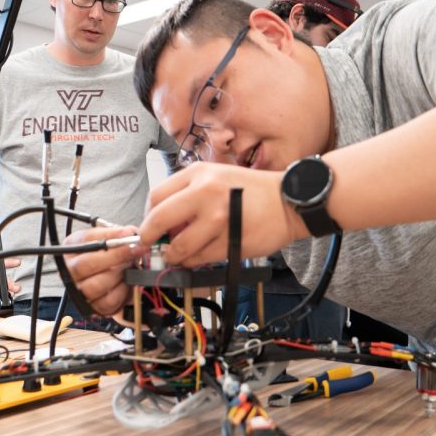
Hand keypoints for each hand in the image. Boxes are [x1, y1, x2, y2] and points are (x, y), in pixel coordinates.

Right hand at [65, 226, 140, 315]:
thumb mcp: (107, 240)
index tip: (128, 234)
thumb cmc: (105, 256)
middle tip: (134, 250)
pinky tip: (127, 282)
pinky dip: (122, 291)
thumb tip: (130, 233)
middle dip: (115, 256)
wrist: (109, 278)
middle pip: (85, 265)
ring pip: (95, 285)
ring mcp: (79, 292)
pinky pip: (107, 302)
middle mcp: (70, 272)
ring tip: (130, 266)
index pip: (83, 241)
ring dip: (118, 274)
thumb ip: (116, 234)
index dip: (107, 237)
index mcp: (71, 251)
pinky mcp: (93, 308)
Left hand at [139, 163, 303, 266]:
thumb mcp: (216, 179)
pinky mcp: (230, 240)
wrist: (288, 201)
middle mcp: (205, 192)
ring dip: (174, 255)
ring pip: (179, 245)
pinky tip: (200, 256)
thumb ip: (188, 196)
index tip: (148, 228)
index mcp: (198, 173)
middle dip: (149, 238)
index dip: (147, 217)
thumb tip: (162, 225)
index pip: (156, 196)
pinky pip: (200, 258)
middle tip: (150, 247)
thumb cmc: (252, 191)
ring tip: (179, 254)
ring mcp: (218, 217)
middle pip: (158, 219)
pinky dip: (194, 261)